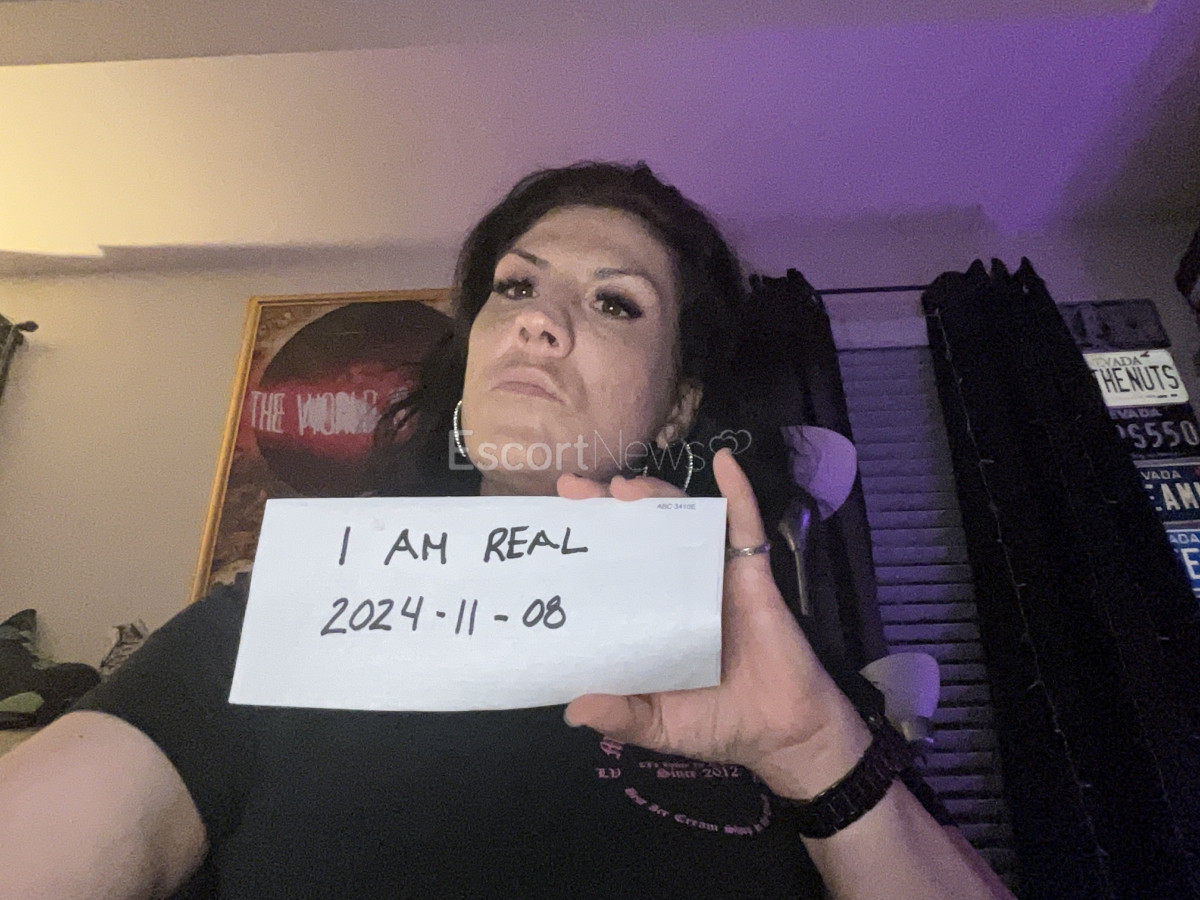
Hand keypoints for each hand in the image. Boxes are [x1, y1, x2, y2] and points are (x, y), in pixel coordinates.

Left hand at [560, 449, 871, 799]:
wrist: (784, 735)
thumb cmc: (718, 724)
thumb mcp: (657, 725)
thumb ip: (619, 716)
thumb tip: (572, 708)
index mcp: (651, 614)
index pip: (612, 565)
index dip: (585, 539)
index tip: (556, 517)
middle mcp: (677, 586)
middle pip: (640, 531)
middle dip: (607, 504)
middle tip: (575, 489)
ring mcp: (715, 575)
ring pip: (683, 519)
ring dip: (657, 493)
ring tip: (626, 487)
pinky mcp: (752, 574)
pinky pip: (746, 525)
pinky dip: (737, 492)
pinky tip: (724, 463)